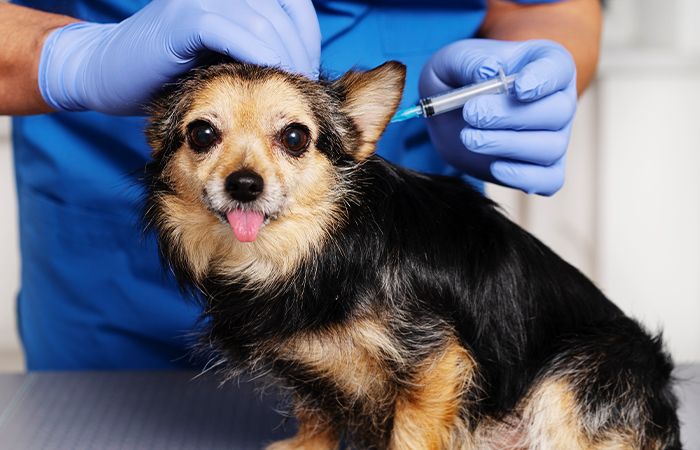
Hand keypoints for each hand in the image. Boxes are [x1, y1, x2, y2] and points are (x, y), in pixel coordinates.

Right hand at [38, 0, 319, 114]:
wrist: (108, 71)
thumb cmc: (168, 68)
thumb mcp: (220, 51)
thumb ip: (252, 43)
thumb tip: (302, 60)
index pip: (291, 1)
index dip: (307, 34)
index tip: (309, 68)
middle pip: (282, 11)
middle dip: (300, 50)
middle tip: (304, 83)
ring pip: (264, 21)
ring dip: (284, 57)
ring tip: (288, 85)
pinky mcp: (181, 18)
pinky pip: (231, 32)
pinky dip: (257, 54)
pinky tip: (267, 74)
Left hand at [419, 39, 576, 195]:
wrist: (452, 114)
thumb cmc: (460, 79)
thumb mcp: (454, 59)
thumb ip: (469, 61)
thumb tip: (488, 72)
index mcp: (545, 63)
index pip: (559, 68)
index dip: (543, 79)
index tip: (519, 88)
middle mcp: (559, 99)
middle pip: (558, 111)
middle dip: (511, 115)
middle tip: (472, 114)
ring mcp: (554, 136)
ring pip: (551, 147)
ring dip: (508, 145)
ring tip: (470, 138)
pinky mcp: (542, 168)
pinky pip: (548, 180)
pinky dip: (523, 177)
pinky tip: (495, 166)